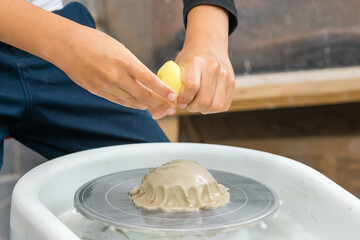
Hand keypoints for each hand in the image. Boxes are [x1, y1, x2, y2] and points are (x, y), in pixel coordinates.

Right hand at [58, 27, 176, 117]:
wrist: (67, 45)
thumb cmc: (95, 42)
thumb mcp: (120, 49)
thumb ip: (133, 66)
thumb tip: (148, 80)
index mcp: (123, 60)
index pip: (148, 79)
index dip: (162, 90)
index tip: (173, 95)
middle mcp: (115, 75)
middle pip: (143, 94)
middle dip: (160, 103)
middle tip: (171, 109)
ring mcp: (105, 85)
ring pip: (132, 101)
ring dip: (147, 106)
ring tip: (160, 110)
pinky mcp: (97, 91)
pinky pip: (119, 101)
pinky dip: (132, 105)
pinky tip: (141, 106)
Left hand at [175, 5, 234, 113]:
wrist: (208, 45)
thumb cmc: (189, 61)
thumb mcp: (175, 69)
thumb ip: (166, 91)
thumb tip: (155, 115)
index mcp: (196, 63)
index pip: (192, 86)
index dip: (183, 99)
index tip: (179, 102)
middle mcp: (213, 68)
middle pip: (204, 99)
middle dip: (193, 107)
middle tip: (187, 104)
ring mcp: (225, 75)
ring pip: (215, 105)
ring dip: (204, 109)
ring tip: (197, 104)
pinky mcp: (232, 82)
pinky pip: (224, 105)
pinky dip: (214, 109)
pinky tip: (207, 103)